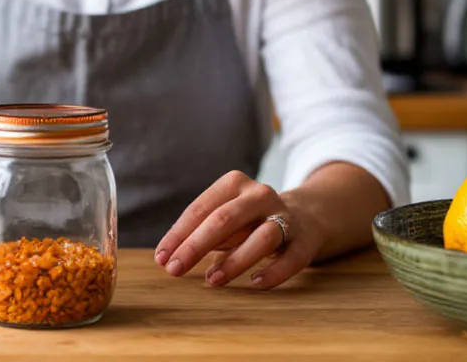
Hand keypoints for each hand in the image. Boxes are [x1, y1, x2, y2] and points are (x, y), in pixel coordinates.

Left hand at [154, 171, 325, 289]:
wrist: (305, 216)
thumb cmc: (249, 221)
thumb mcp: (224, 218)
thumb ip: (201, 232)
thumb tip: (170, 256)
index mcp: (234, 184)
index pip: (200, 209)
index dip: (178, 234)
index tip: (161, 258)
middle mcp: (260, 195)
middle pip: (225, 219)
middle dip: (196, 246)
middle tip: (174, 270)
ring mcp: (285, 216)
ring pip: (261, 237)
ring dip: (234, 261)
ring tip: (212, 280)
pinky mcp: (304, 240)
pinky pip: (291, 259)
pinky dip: (273, 272)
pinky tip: (255, 283)